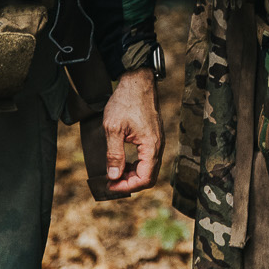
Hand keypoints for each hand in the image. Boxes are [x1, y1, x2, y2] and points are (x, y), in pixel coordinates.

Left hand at [101, 68, 162, 193]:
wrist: (137, 81)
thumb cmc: (125, 101)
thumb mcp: (113, 129)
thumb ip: (114, 154)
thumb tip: (114, 176)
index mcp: (151, 146)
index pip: (145, 178)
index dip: (127, 186)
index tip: (111, 185)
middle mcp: (158, 146)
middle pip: (149, 176)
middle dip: (130, 183)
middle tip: (111, 182)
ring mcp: (157, 141)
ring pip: (148, 168)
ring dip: (132, 174)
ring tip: (114, 173)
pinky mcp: (153, 137)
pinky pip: (148, 158)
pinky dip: (136, 165)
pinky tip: (122, 161)